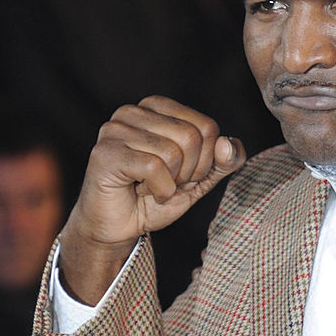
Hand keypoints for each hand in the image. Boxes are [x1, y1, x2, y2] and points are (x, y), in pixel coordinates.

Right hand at [59, 96, 245, 303]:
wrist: (116, 228)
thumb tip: (229, 144)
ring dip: (170, 183)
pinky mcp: (106, 153)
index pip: (207, 127)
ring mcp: (116, 129)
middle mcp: (133, 111)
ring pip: (173, 153)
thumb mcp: (199, 179)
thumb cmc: (153, 198)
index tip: (182, 175)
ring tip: (149, 187)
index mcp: (157, 107)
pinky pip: (154, 168)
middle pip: (192, 137)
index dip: (205, 161)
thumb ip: (223, 161)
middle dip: (188, 172)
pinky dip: (157, 190)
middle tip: (165, 183)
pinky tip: (140, 192)